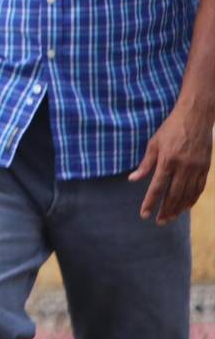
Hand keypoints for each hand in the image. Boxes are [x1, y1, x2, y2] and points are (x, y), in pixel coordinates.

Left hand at [129, 103, 213, 223]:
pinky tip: (185, 207)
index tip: (145, 214)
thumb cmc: (171, 128)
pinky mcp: (206, 167)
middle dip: (166, 210)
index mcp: (167, 160)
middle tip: (159, 221)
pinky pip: (199, 188)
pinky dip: (192, 199)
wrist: (196, 116)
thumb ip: (145, 164)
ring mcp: (197, 168)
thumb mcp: (154, 143)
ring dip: (179, 208)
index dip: (150, 202)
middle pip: (174, 195)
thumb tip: (133, 179)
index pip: (157, 187)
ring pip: (188, 194)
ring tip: (171, 218)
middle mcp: (183, 167)